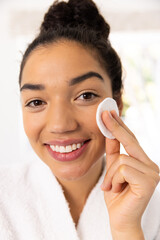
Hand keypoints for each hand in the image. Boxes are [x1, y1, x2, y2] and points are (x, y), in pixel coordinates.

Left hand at [101, 110, 159, 238]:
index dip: (120, 125)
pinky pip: (123, 169)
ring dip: (110, 174)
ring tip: (111, 187)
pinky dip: (114, 179)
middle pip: (130, 141)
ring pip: (121, 159)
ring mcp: (152, 173)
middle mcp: (151, 165)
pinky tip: (117, 190)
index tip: (110, 113)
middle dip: (115, 127)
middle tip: (104, 113)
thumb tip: (109, 132)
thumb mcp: (112, 169)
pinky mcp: (148, 182)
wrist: (120, 219)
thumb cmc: (116, 195)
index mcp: (143, 162)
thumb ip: (113, 152)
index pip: (131, 139)